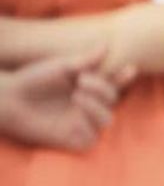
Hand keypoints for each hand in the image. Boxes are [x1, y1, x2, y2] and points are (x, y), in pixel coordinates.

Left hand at [0, 50, 134, 149]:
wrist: (8, 98)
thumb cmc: (32, 79)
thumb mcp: (61, 67)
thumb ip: (85, 60)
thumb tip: (107, 45)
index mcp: (89, 87)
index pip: (114, 84)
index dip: (124, 78)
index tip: (130, 68)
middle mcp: (89, 105)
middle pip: (113, 101)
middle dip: (102, 89)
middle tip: (81, 80)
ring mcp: (81, 122)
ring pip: (107, 121)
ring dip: (97, 108)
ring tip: (76, 96)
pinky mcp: (70, 139)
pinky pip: (91, 140)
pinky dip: (87, 129)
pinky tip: (74, 120)